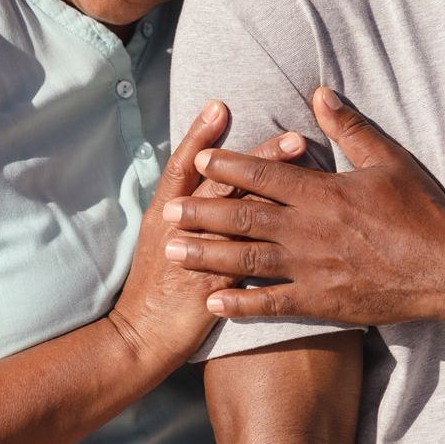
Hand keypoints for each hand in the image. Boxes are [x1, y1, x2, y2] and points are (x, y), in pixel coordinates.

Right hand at [108, 101, 307, 364]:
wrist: (138, 337)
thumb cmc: (153, 286)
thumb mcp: (159, 237)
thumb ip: (182, 206)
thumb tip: (208, 178)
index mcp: (165, 212)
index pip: (184, 166)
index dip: (201, 136)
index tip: (221, 106)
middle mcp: (180, 227)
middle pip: (221, 185)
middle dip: (258, 159)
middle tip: (294, 136)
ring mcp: (198, 255)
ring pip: (240, 219)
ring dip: (276, 195)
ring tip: (306, 179)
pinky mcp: (215, 285)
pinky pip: (249, 260)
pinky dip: (275, 244)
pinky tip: (305, 230)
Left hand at [163, 87, 444, 324]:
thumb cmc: (422, 212)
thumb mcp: (388, 160)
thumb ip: (350, 128)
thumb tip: (320, 93)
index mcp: (323, 193)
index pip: (265, 174)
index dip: (229, 165)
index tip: (199, 158)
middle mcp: (308, 230)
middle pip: (243, 217)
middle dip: (202, 211)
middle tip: (167, 210)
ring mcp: (311, 269)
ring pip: (247, 261)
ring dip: (207, 255)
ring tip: (173, 251)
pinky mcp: (321, 302)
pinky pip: (272, 305)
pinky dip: (240, 304)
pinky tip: (213, 302)